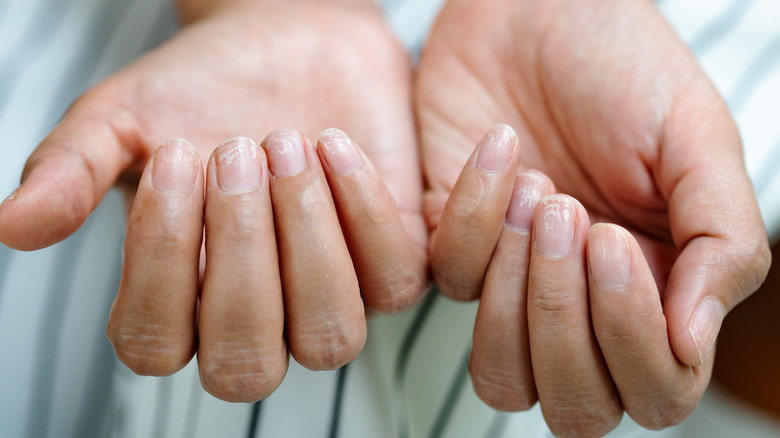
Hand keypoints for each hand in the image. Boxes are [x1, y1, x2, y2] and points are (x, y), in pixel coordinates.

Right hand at [0, 1, 426, 401]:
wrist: (289, 42)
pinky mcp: (391, 263)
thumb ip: (72, 172)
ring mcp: (330, 297)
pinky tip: (333, 144)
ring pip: (330, 337)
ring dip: (306, 242)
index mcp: (181, 302)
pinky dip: (363, 211)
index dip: (160, 264)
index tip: (175, 158)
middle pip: (246, 364)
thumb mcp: (124, 119)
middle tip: (233, 150)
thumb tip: (11, 226)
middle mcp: (258, 317)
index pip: (156, 346)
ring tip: (285, 143)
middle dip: (240, 257)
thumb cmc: (205, 89)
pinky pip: (394, 282)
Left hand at [416, 0, 770, 433]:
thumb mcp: (697, 141)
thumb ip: (721, 243)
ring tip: (540, 193)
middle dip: (568, 320)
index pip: (655, 390)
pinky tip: (500, 149)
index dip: (632, 341)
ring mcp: (511, 286)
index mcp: (657, 293)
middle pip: (574, 406)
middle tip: (574, 217)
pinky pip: (449, 281)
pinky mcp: (449, 248)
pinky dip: (472, 215)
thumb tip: (694, 344)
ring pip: (502, 378)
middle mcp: (583, 307)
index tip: (614, 240)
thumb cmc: (624, 69)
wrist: (535, 11)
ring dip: (517, 296)